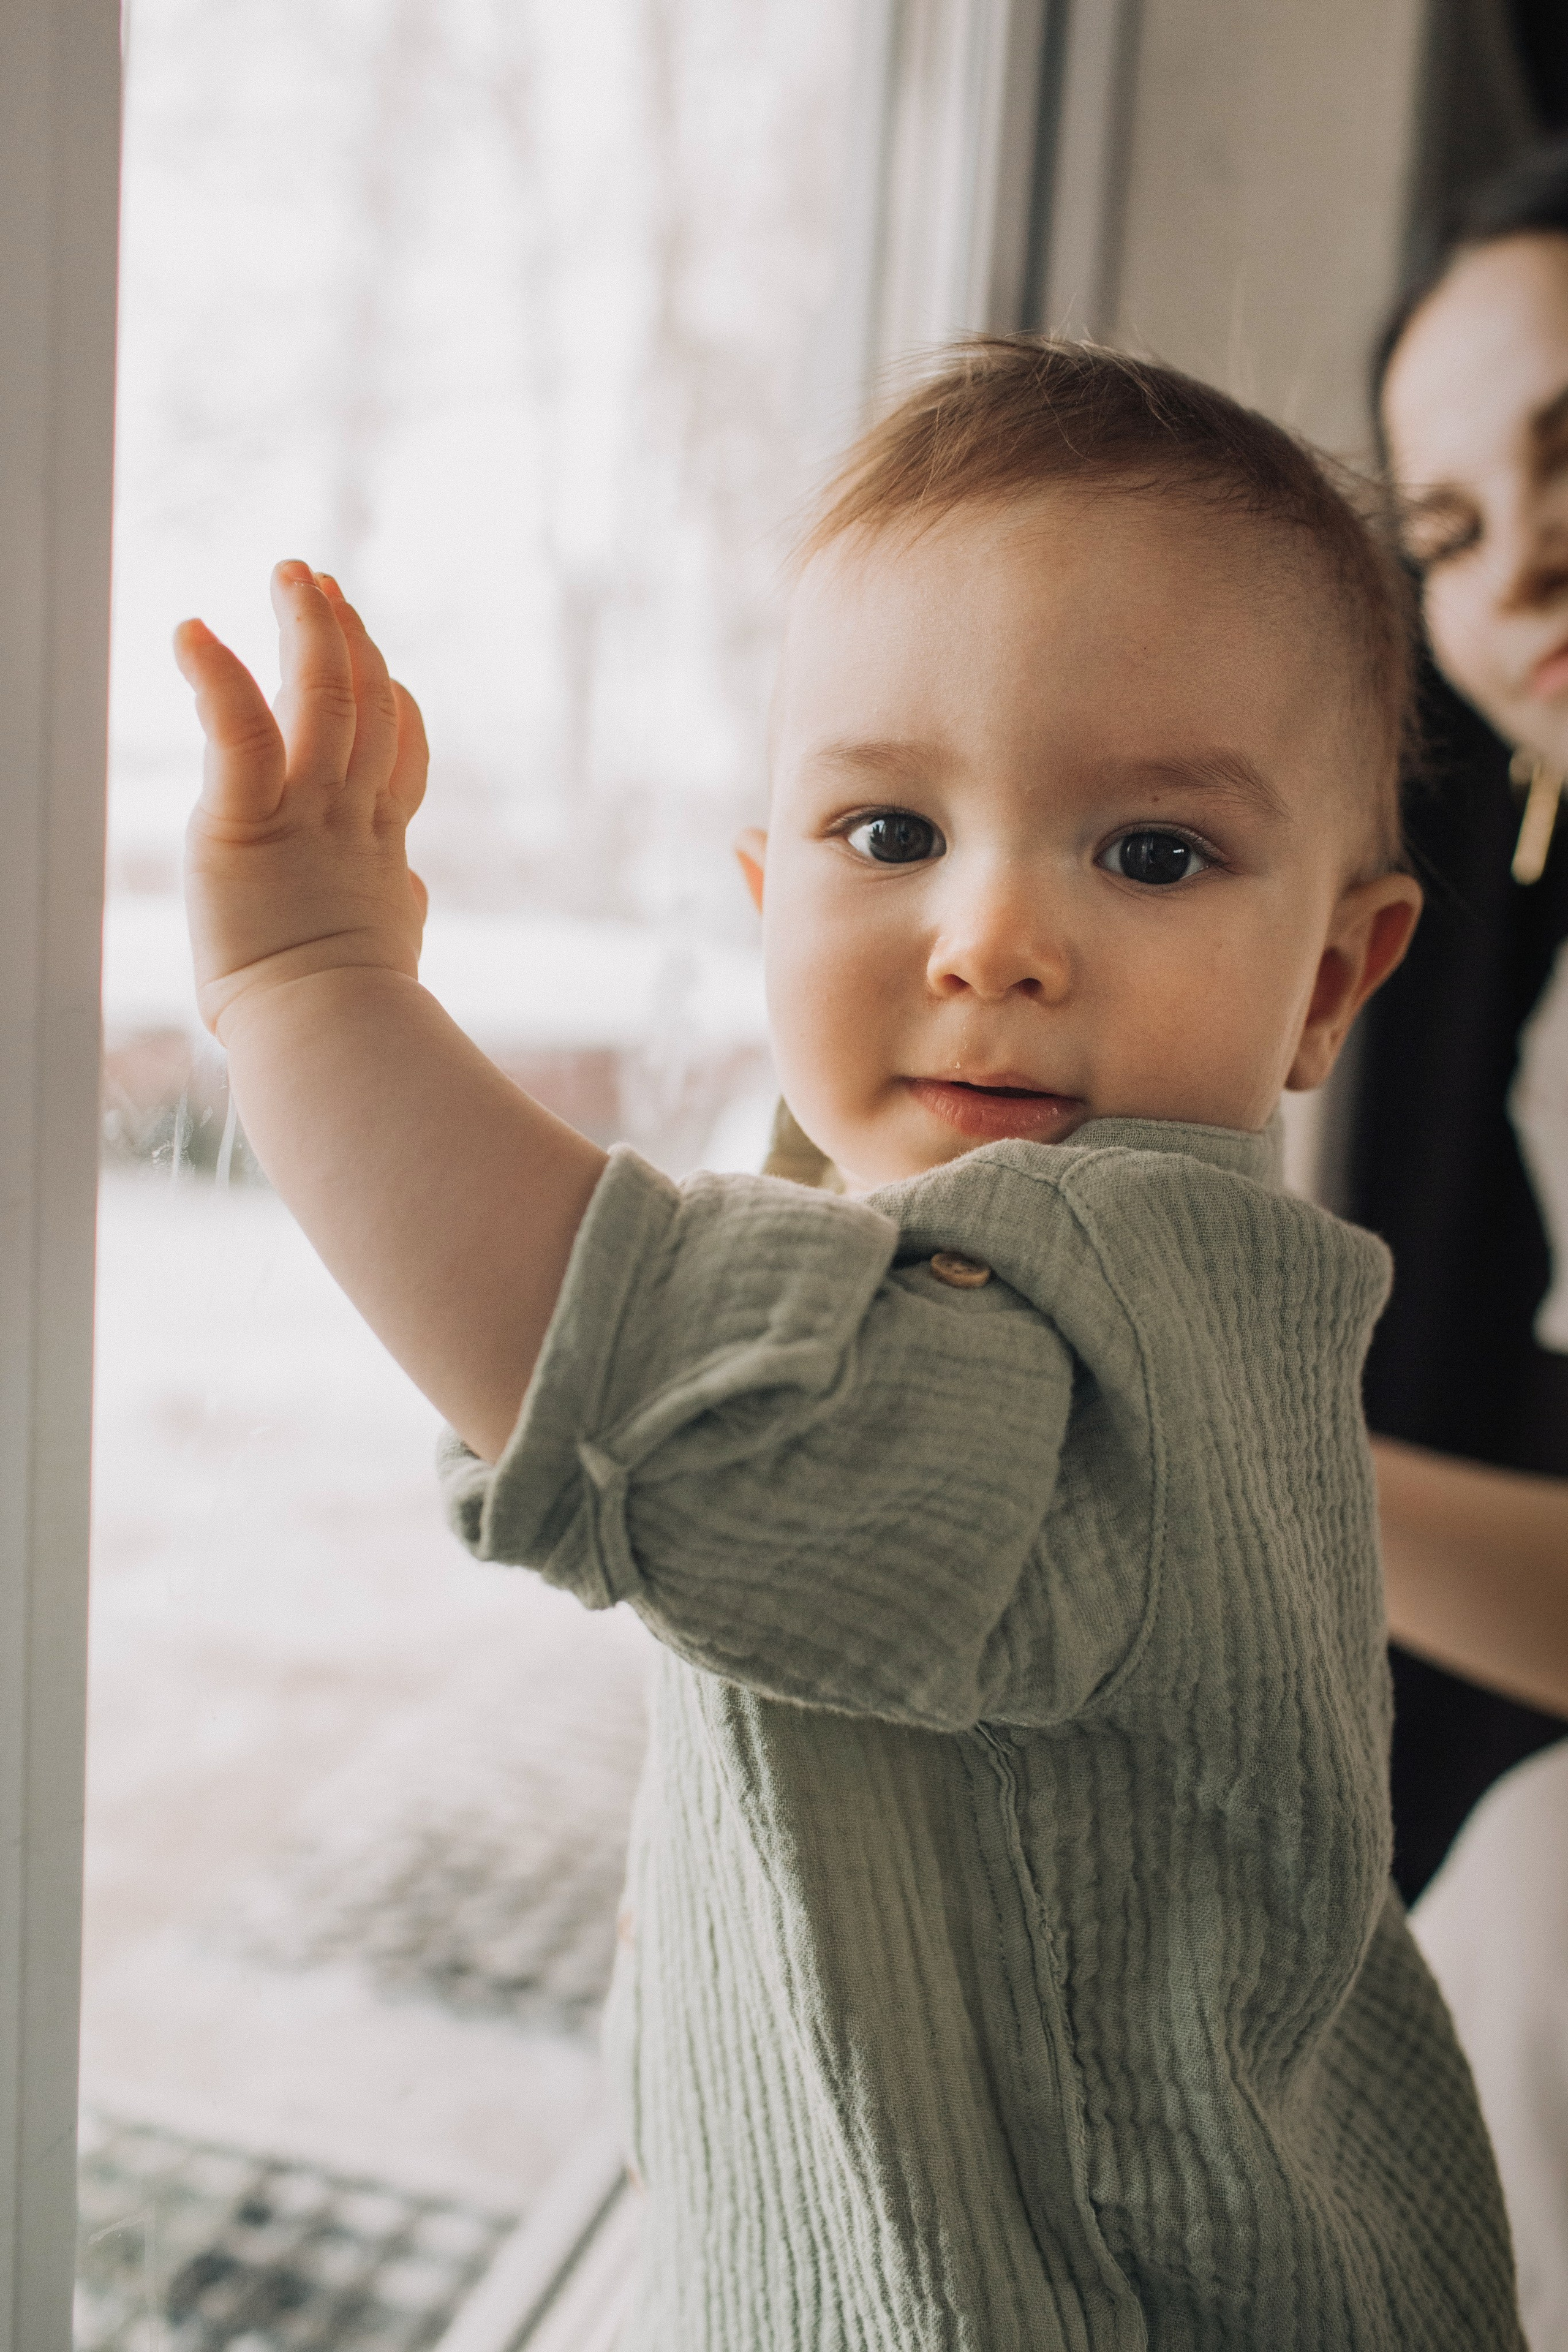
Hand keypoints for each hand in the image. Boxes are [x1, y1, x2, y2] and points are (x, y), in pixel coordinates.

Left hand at [175, 561, 428, 1041]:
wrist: (335, 1041)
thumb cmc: (354, 1016)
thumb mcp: (386, 944)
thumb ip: (396, 904)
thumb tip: (409, 894)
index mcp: (379, 848)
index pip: (396, 752)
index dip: (389, 696)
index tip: (377, 658)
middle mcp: (350, 820)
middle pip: (363, 707)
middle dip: (345, 638)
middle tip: (320, 582)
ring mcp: (307, 817)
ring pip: (318, 700)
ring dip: (306, 630)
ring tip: (292, 574)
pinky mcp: (246, 825)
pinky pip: (238, 733)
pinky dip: (217, 676)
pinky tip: (191, 631)